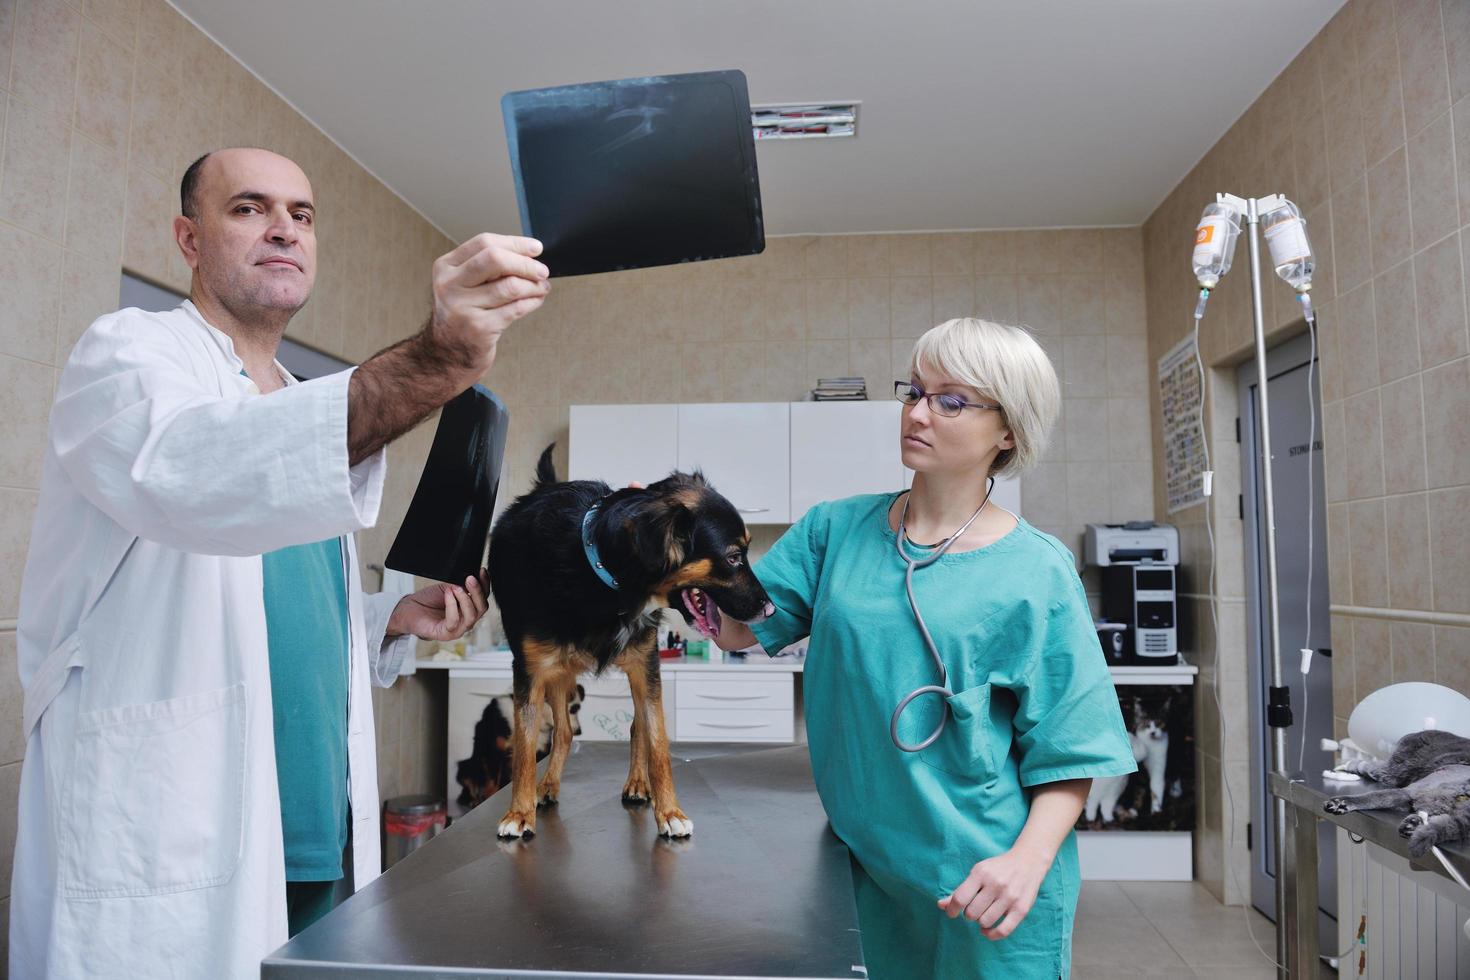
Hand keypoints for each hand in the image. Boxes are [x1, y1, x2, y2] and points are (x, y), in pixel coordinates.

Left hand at [386, 570, 489, 642]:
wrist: (410, 608)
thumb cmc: (429, 600)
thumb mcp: (448, 588)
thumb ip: (461, 585)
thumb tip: (472, 579)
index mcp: (470, 608)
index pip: (484, 597)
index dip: (485, 584)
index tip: (481, 570)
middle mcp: (467, 619)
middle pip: (482, 608)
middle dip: (477, 592)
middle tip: (470, 579)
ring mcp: (458, 628)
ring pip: (472, 616)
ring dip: (465, 599)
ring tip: (455, 588)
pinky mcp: (446, 634)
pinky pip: (454, 621)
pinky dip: (452, 605)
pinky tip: (448, 594)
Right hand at [427, 233, 549, 374]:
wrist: (447, 354)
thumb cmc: (464, 314)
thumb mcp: (465, 285)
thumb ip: (489, 268)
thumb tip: (530, 255)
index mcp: (446, 267)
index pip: (485, 243)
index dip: (515, 243)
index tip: (536, 248)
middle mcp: (450, 285)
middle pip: (495, 259)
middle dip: (525, 263)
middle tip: (542, 271)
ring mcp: (463, 307)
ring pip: (509, 286)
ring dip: (533, 286)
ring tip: (542, 287)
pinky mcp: (479, 328)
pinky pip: (515, 309)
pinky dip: (532, 302)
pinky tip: (536, 300)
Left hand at [937, 846, 1050, 940]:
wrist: (1028, 861)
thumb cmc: (997, 869)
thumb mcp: (977, 873)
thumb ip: (960, 890)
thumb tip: (941, 905)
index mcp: (981, 873)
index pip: (960, 898)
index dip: (952, 909)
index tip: (952, 913)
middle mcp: (996, 884)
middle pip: (971, 913)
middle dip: (968, 914)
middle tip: (973, 908)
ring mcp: (1010, 897)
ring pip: (985, 922)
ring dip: (980, 922)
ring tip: (983, 914)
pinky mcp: (1021, 909)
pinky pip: (1003, 930)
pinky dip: (991, 934)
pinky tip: (987, 930)